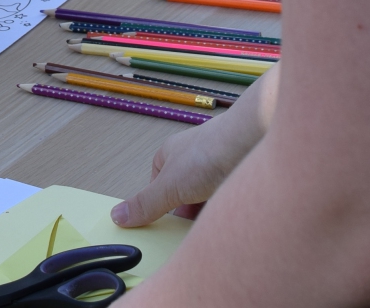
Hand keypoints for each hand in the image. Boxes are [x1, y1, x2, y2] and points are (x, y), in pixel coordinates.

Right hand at [111, 65, 276, 226]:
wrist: (251, 141)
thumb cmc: (208, 154)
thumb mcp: (169, 186)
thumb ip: (145, 204)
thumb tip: (117, 216)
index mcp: (169, 154)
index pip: (157, 186)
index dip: (160, 208)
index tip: (163, 227)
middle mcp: (192, 157)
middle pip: (183, 193)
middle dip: (186, 212)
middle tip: (190, 229)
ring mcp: (217, 164)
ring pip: (207, 196)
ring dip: (208, 210)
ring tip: (213, 221)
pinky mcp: (238, 172)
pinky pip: (227, 196)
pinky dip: (226, 207)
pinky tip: (229, 214)